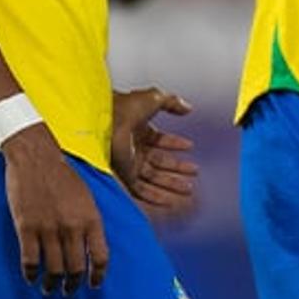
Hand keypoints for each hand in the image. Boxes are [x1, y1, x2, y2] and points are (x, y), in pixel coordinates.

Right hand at [3, 123, 107, 293]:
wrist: (36, 157)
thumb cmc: (63, 174)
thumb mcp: (87, 196)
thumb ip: (90, 220)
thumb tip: (93, 244)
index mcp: (91, 218)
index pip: (100, 256)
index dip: (97, 275)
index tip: (94, 283)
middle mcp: (72, 227)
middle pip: (75, 268)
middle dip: (73, 284)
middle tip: (70, 290)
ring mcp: (48, 228)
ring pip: (53, 269)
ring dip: (52, 284)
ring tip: (50, 288)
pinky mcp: (27, 228)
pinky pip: (30, 261)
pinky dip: (31, 274)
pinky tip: (31, 278)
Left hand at [111, 87, 197, 215]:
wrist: (104, 121)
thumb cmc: (123, 108)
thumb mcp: (153, 98)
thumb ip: (172, 102)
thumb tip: (187, 107)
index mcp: (138, 128)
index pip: (159, 139)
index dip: (175, 143)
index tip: (189, 146)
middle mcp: (133, 147)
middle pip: (159, 162)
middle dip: (177, 168)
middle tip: (193, 172)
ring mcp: (129, 163)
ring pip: (153, 179)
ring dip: (171, 184)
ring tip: (188, 188)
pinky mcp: (124, 176)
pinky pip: (141, 191)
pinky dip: (156, 197)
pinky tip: (170, 200)